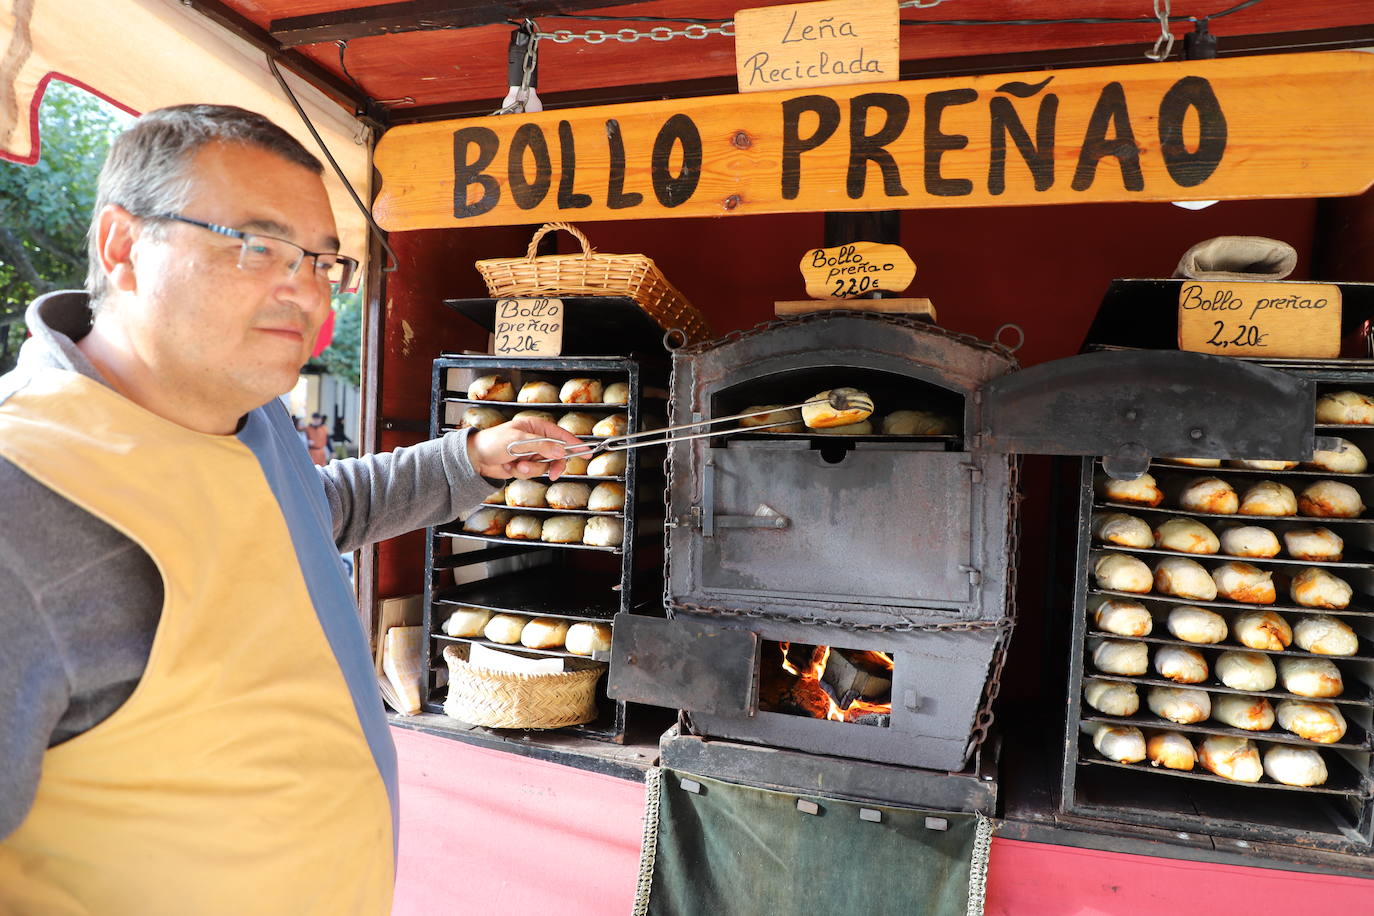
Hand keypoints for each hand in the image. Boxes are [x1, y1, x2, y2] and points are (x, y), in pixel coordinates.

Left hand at [466, 417, 585, 480]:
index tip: (587, 452)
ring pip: (543, 466)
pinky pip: (532, 473)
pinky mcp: (524, 465)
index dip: (575, 444)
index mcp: (536, 427)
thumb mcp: (518, 441)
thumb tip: (561, 452)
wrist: (474, 458)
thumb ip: (542, 446)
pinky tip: (509, 466)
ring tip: (516, 464)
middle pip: (556, 455)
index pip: (561, 435)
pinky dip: (520, 472)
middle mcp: (535, 440)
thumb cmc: (492, 442)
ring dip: (530, 469)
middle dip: (550, 465)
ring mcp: (530, 454)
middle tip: (551, 473)